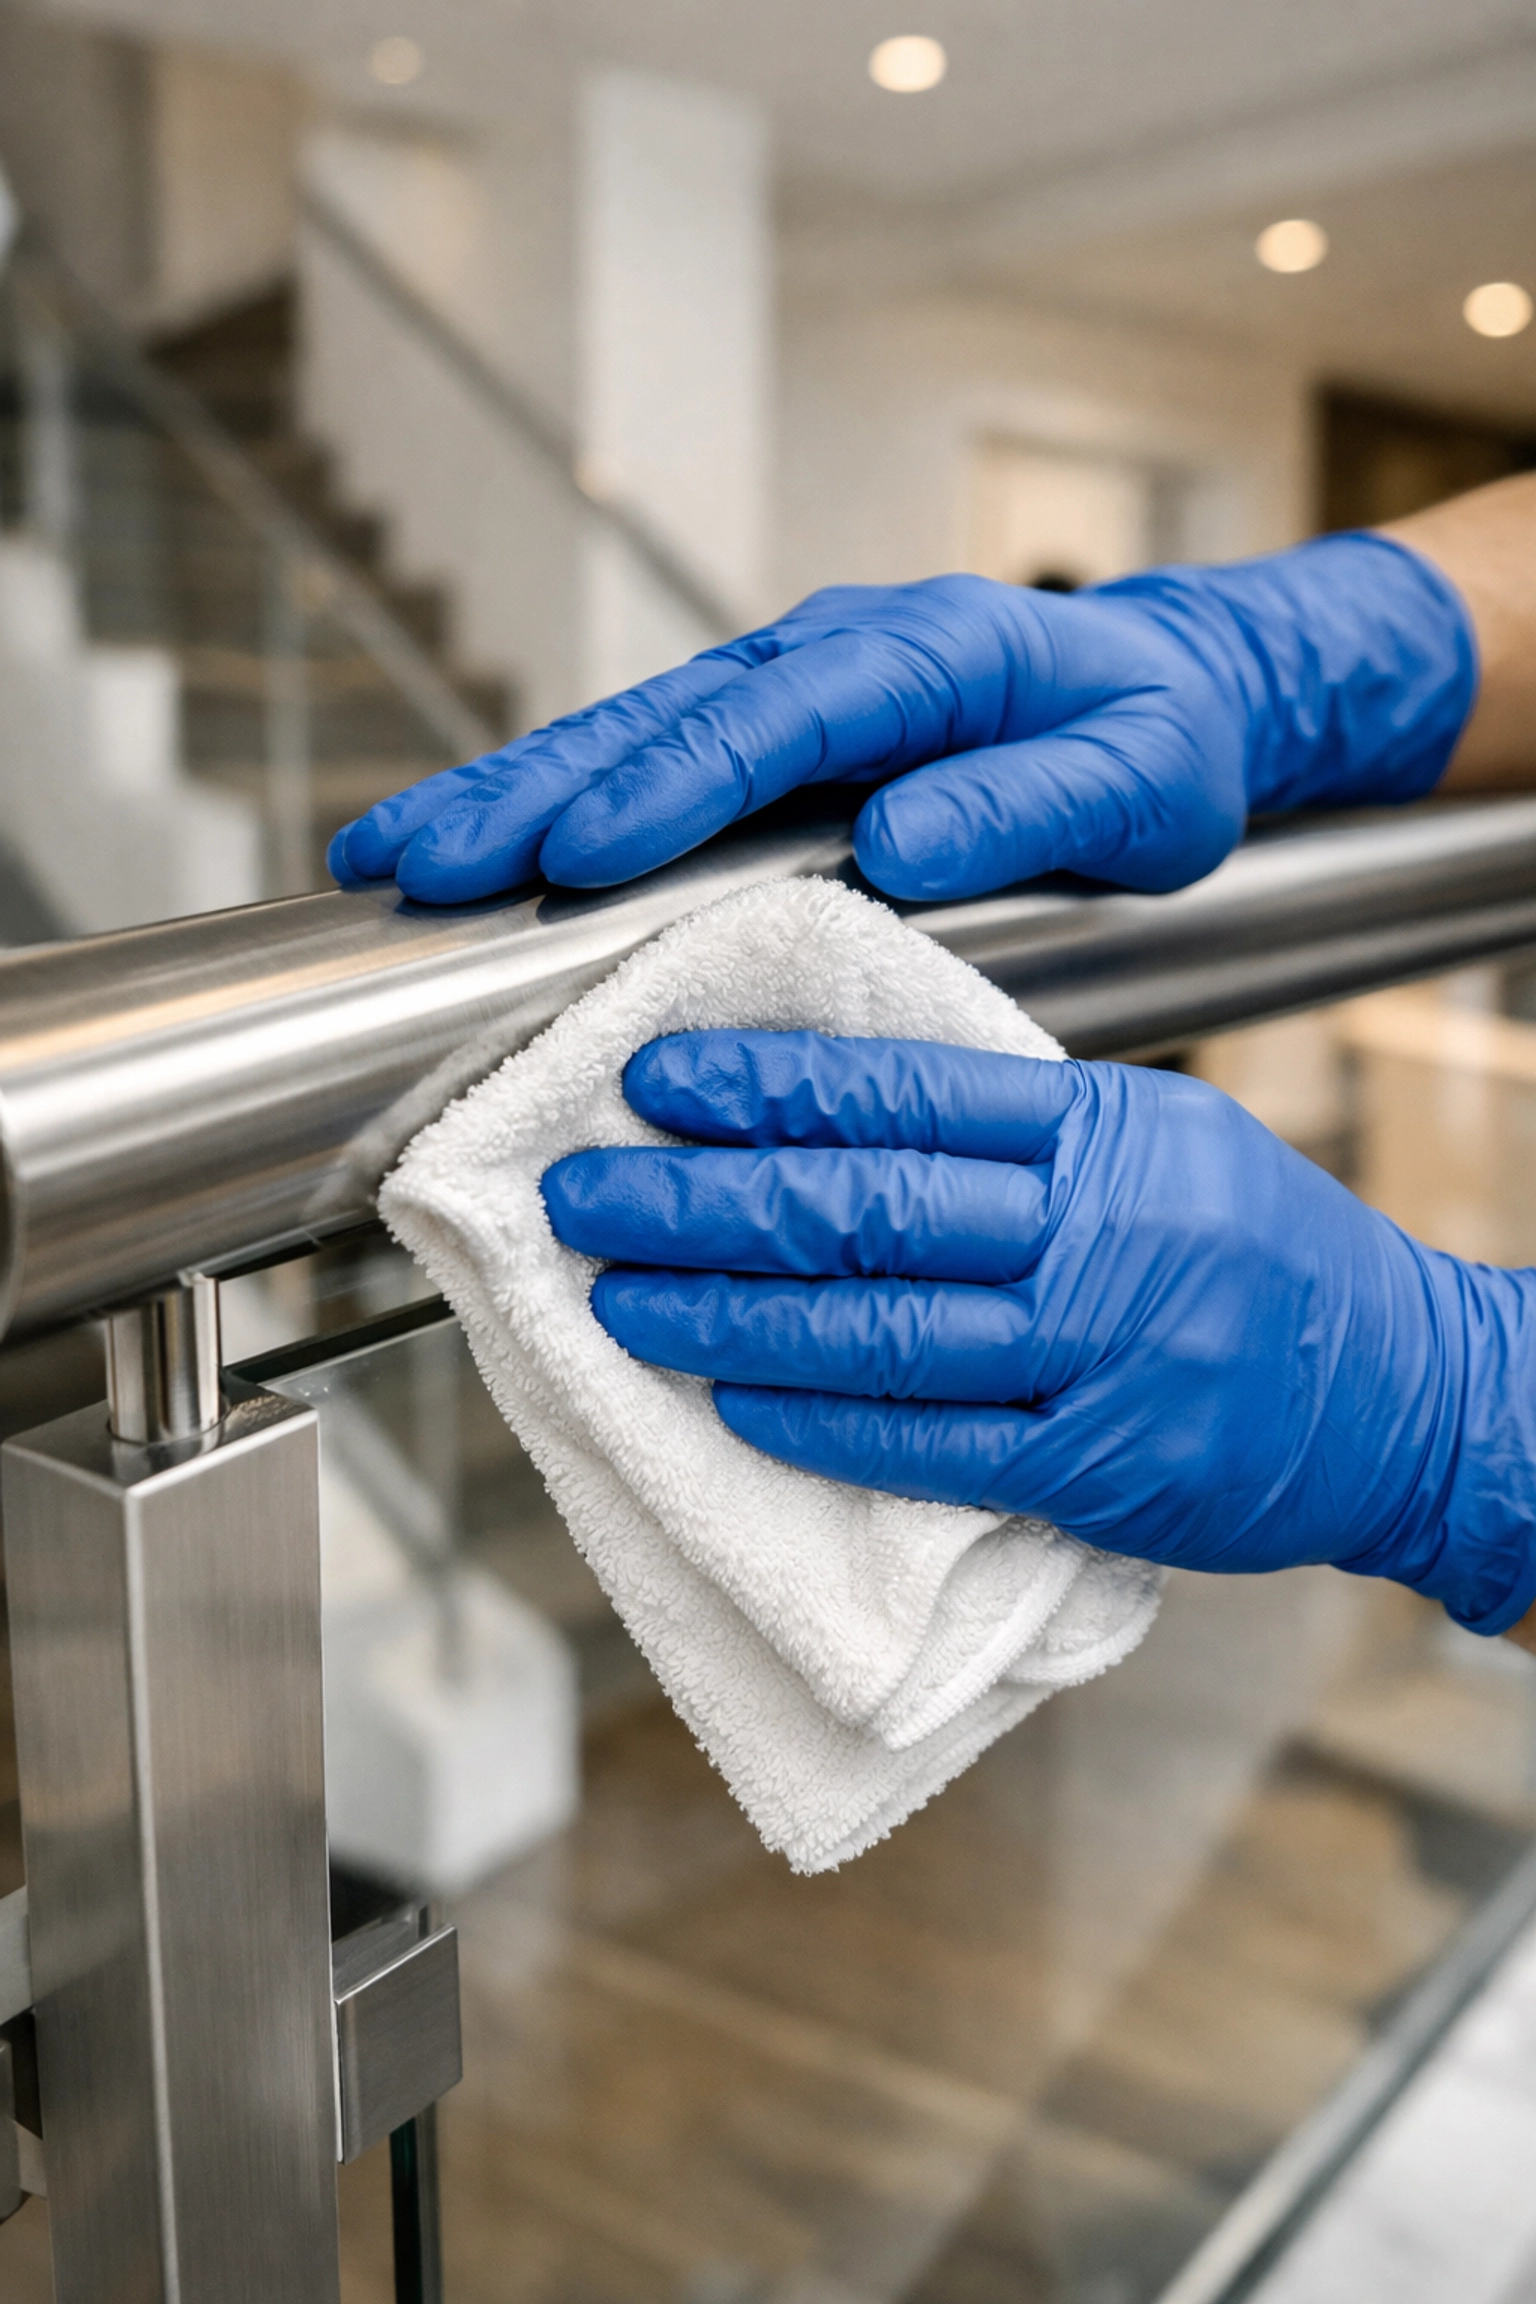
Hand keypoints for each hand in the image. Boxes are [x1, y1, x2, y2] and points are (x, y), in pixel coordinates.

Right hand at [331, 533, 1473, 904]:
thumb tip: (903, 835)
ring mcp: (786, 689)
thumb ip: (1030, 804)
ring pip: (623, 736)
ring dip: (505, 796)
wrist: (1171, 692)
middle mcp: (830, 656)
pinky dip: (550, 802)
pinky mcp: (764, 733)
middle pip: (657, 719)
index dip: (670, 788)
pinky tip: (473, 850)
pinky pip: (642, 762)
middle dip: (530, 792)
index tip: (582, 856)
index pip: (773, 722)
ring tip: (392, 859)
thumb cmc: (1157, 744)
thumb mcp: (1138, 784)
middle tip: (420, 863)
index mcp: (922, 656)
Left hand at [541, 1030, 1535, 1633]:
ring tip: (620, 1296)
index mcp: (1106, 1127)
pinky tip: (733, 1397)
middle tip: (588, 1190)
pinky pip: (937, 1443)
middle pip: (871, 1202)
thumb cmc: (1264, 1258)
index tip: (660, 1081)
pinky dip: (825, 1421)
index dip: (769, 1086)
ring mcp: (1103, 1351)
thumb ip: (1019, 1130)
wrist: (1408, 1391)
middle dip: (709, 1197)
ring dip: (732, 1311)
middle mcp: (1102, 1227)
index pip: (906, 1092)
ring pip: (884, 1325)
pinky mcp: (1104, 1466)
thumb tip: (835, 1113)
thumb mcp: (1159, 1144)